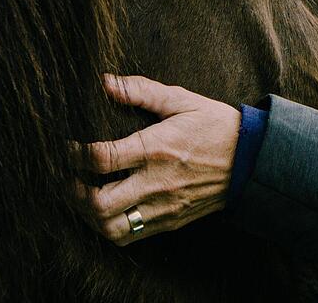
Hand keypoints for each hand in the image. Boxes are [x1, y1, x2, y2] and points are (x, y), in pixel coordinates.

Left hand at [75, 75, 240, 245]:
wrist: (251, 160)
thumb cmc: (214, 125)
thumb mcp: (181, 99)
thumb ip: (140, 90)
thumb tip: (105, 82)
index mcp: (156, 148)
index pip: (102, 159)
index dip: (75, 155)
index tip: (69, 148)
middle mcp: (156, 182)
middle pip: (99, 203)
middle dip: (73, 191)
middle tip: (67, 177)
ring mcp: (163, 207)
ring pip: (110, 228)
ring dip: (87, 214)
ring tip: (82, 196)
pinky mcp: (169, 221)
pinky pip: (130, 236)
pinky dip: (108, 227)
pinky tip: (105, 209)